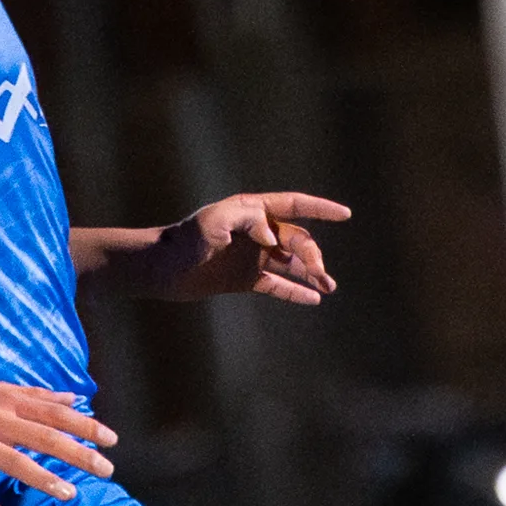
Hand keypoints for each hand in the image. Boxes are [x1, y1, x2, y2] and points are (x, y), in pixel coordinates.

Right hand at [0, 375, 117, 505]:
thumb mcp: (0, 390)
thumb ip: (37, 396)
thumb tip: (74, 398)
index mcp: (10, 402)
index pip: (55, 414)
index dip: (85, 426)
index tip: (112, 439)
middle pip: (44, 437)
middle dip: (77, 453)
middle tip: (106, 469)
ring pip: (14, 462)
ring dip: (42, 478)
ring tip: (68, 494)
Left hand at [97, 192, 348, 306]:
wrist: (160, 269)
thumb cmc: (183, 241)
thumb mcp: (211, 223)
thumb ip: (245, 220)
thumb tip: (274, 236)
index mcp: (251, 211)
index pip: (293, 204)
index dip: (320, 209)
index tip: (345, 215)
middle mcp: (256, 233)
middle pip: (297, 239)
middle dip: (313, 255)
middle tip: (320, 275)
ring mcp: (252, 257)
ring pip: (292, 263)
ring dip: (312, 273)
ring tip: (329, 288)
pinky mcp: (244, 280)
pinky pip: (277, 285)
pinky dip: (295, 292)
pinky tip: (313, 300)